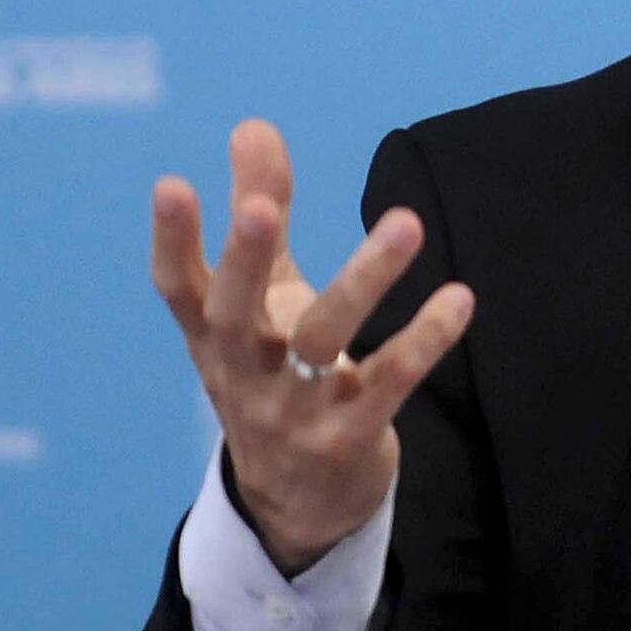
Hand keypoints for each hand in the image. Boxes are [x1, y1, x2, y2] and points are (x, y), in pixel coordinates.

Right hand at [151, 119, 475, 573]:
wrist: (296, 504)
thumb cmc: (275, 372)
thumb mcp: (262, 301)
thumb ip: (260, 212)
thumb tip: (252, 126)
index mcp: (214, 337)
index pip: (179, 289)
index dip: (172, 242)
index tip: (172, 185)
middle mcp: (244, 373)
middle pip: (236, 315)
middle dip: (247, 261)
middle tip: (264, 208)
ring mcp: (293, 411)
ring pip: (322, 343)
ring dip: (364, 281)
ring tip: (408, 222)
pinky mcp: (349, 437)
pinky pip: (388, 384)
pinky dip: (423, 340)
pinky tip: (459, 297)